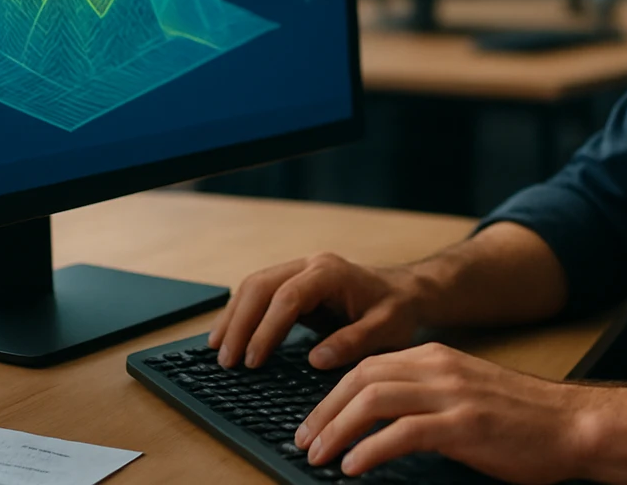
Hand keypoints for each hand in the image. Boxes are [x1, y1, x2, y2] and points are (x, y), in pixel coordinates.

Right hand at [207, 252, 427, 368]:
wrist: (408, 292)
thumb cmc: (399, 311)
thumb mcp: (387, 329)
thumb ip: (353, 342)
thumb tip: (315, 359)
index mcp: (331, 273)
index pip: (287, 297)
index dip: (266, 329)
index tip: (253, 361)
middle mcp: (310, 265)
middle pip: (261, 285)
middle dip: (239, 323)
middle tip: (226, 360)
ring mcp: (300, 271)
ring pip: (254, 285)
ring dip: (233, 317)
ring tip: (217, 351)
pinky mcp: (295, 284)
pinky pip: (259, 293)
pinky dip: (241, 313)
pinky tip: (228, 336)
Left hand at [294, 342, 588, 483]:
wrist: (572, 424)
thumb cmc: (521, 418)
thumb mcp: (466, 393)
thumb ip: (427, 397)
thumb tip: (380, 422)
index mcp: (437, 358)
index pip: (368, 366)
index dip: (331, 395)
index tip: (312, 423)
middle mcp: (440, 368)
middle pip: (362, 379)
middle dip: (324, 411)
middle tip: (304, 441)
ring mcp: (452, 395)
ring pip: (374, 400)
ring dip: (337, 430)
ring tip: (319, 456)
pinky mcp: (464, 426)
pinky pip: (403, 433)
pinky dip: (371, 449)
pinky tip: (354, 467)